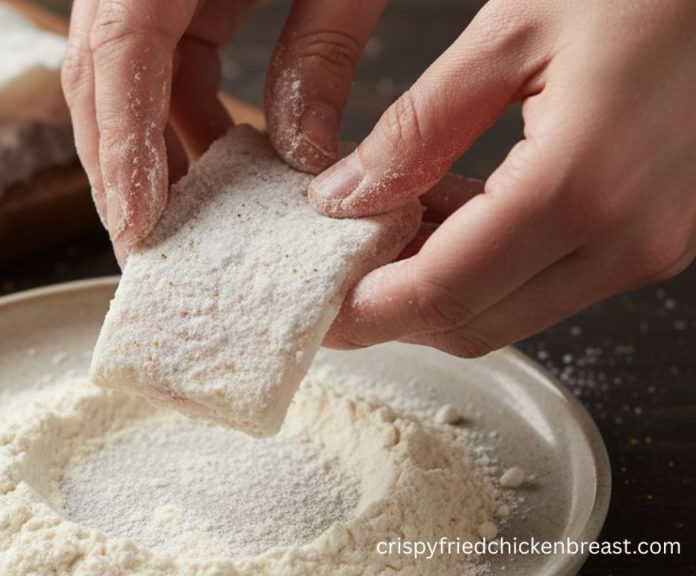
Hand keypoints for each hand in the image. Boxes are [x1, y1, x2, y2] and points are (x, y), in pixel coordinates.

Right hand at [62, 0, 389, 260]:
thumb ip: (322, 48)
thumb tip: (297, 159)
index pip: (119, 50)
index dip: (124, 144)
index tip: (140, 225)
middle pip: (95, 69)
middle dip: (117, 163)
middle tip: (147, 246)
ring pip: (116, 69)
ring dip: (146, 144)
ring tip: (184, 218)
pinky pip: (154, 51)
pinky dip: (178, 109)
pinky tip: (216, 155)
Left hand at [305, 0, 695, 356]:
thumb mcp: (509, 34)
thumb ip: (416, 125)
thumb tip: (342, 196)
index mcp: (580, 188)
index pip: (443, 292)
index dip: (366, 311)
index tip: (314, 307)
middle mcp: (624, 240)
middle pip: (473, 324)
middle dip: (392, 313)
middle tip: (333, 273)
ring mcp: (646, 247)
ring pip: (507, 313)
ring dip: (434, 289)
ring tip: (378, 232)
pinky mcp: (649, 238)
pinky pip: (544, 282)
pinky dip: (481, 268)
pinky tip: (442, 214)